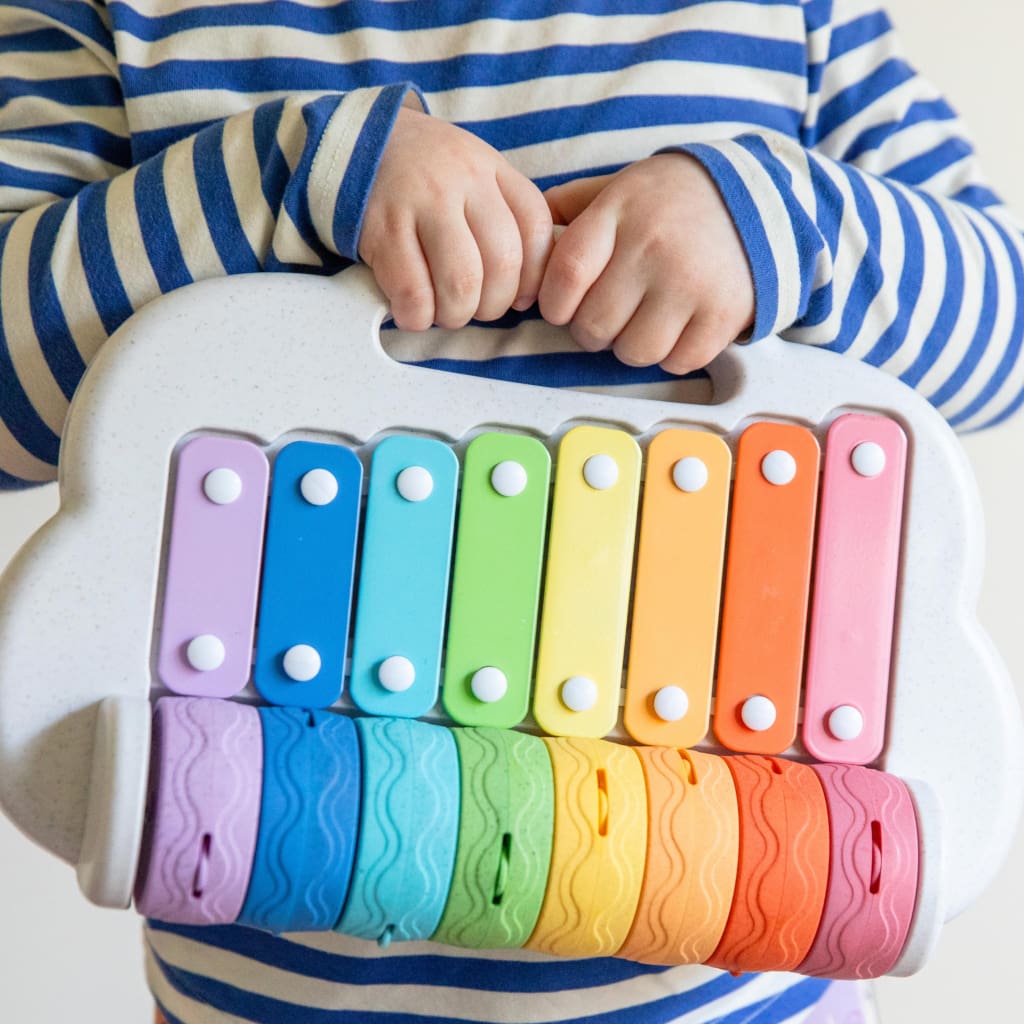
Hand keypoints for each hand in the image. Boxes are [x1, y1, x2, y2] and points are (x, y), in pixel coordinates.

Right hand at [358, 107, 552, 329]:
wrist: (355, 146)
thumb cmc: (423, 176)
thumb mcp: (473, 173)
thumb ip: (504, 216)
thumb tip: (528, 290)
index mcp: (490, 168)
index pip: (536, 227)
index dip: (535, 275)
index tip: (520, 297)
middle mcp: (460, 179)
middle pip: (503, 262)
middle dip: (494, 305)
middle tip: (477, 309)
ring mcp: (420, 202)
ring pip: (461, 281)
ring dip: (458, 314)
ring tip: (446, 313)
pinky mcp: (382, 229)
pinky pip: (413, 291)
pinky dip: (418, 316)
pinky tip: (414, 311)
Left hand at [538, 153, 754, 373]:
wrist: (756, 199)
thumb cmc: (670, 202)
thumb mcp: (619, 188)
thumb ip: (571, 207)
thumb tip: (526, 237)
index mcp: (619, 212)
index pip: (565, 275)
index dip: (554, 304)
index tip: (561, 307)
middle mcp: (654, 246)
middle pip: (595, 325)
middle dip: (590, 331)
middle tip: (605, 316)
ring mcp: (691, 282)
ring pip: (634, 352)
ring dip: (630, 347)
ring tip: (641, 322)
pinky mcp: (724, 313)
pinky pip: (678, 361)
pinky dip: (673, 355)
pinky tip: (676, 328)